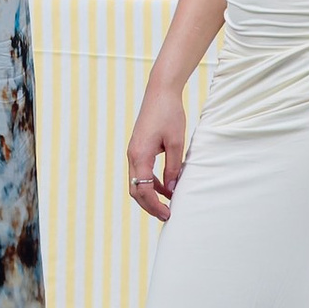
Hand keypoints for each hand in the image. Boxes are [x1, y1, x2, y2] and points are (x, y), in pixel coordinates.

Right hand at [127, 80, 187, 219]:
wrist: (160, 91)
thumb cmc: (169, 114)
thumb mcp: (175, 143)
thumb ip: (172, 168)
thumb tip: (172, 190)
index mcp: (139, 156)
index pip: (143, 190)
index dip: (155, 205)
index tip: (168, 214)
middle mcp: (132, 156)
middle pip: (136, 190)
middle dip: (150, 205)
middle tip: (166, 216)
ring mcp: (134, 152)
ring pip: (138, 182)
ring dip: (150, 195)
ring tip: (167, 206)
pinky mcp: (139, 148)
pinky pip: (142, 172)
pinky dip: (152, 183)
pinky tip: (167, 187)